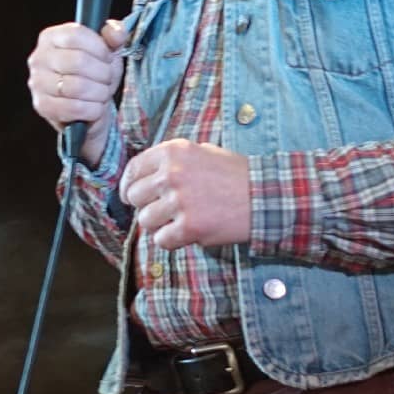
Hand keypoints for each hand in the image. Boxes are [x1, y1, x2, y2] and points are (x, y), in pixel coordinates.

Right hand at [27, 20, 128, 162]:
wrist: (83, 105)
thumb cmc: (92, 73)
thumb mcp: (106, 49)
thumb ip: (114, 35)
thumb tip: (116, 33)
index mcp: (51, 37)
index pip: (75, 35)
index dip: (99, 48)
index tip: (108, 58)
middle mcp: (40, 58)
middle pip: (78, 61)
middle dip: (103, 73)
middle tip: (108, 78)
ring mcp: (38, 83)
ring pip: (78, 87)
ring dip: (100, 92)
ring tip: (103, 92)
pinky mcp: (43, 106)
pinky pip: (74, 108)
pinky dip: (93, 109)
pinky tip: (96, 107)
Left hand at [121, 139, 252, 249]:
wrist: (265, 195)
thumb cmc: (234, 174)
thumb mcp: (200, 152)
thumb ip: (170, 161)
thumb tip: (140, 177)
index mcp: (172, 152)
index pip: (133, 169)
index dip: (128, 186)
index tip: (129, 196)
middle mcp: (172, 173)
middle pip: (135, 197)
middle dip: (146, 206)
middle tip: (163, 211)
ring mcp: (180, 201)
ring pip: (145, 221)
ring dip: (158, 225)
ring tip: (179, 221)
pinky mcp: (189, 226)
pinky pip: (161, 240)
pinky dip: (171, 241)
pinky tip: (187, 234)